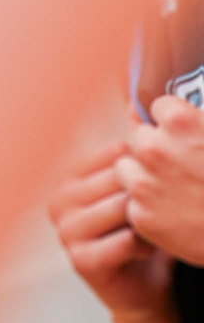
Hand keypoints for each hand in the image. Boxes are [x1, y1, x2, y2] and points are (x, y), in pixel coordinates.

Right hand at [48, 142, 175, 315]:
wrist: (144, 288)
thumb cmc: (142, 232)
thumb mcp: (136, 188)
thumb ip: (133, 153)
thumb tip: (136, 107)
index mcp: (68, 178)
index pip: (115, 152)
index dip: (144, 168)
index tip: (150, 187)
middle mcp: (58, 202)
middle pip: (121, 178)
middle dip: (147, 196)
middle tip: (152, 215)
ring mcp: (66, 232)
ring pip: (123, 207)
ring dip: (147, 221)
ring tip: (147, 233)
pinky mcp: (81, 260)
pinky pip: (126, 240)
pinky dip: (146, 246)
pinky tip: (143, 253)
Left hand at [118, 100, 203, 266]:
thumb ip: (198, 118)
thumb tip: (164, 107)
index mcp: (179, 121)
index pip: (156, 107)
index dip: (172, 121)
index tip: (184, 133)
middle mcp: (154, 149)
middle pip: (139, 137)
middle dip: (156, 147)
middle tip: (183, 164)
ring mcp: (144, 183)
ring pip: (127, 167)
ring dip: (143, 173)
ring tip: (176, 186)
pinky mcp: (141, 215)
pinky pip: (133, 201)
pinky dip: (148, 205)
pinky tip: (175, 210)